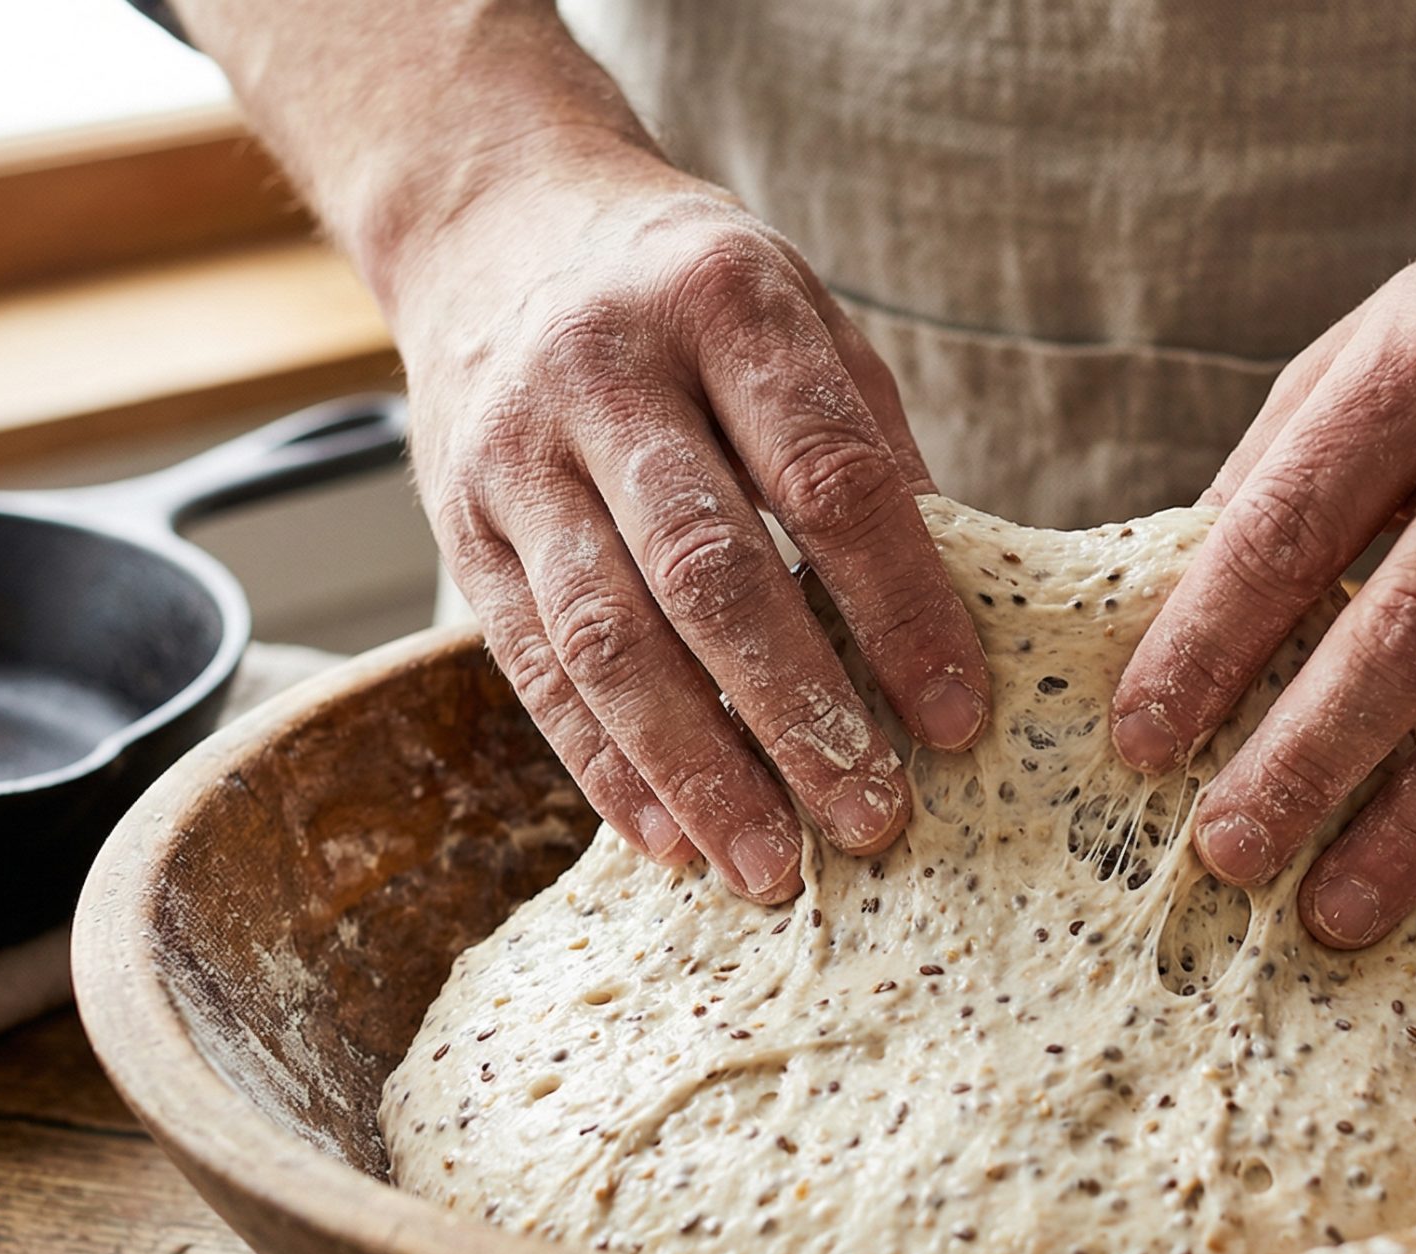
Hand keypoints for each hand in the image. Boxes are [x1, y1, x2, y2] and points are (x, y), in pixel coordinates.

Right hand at [394, 152, 992, 903]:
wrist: (496, 226)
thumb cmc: (688, 291)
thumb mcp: (800, 317)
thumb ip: (868, 452)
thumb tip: (947, 623)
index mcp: (722, 304)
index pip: (828, 478)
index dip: (901, 607)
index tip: (958, 716)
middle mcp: (604, 375)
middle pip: (708, 572)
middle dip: (798, 713)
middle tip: (873, 819)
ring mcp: (514, 457)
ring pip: (605, 638)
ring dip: (695, 767)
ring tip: (770, 865)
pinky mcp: (457, 529)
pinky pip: (532, 668)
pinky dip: (603, 765)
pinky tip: (670, 837)